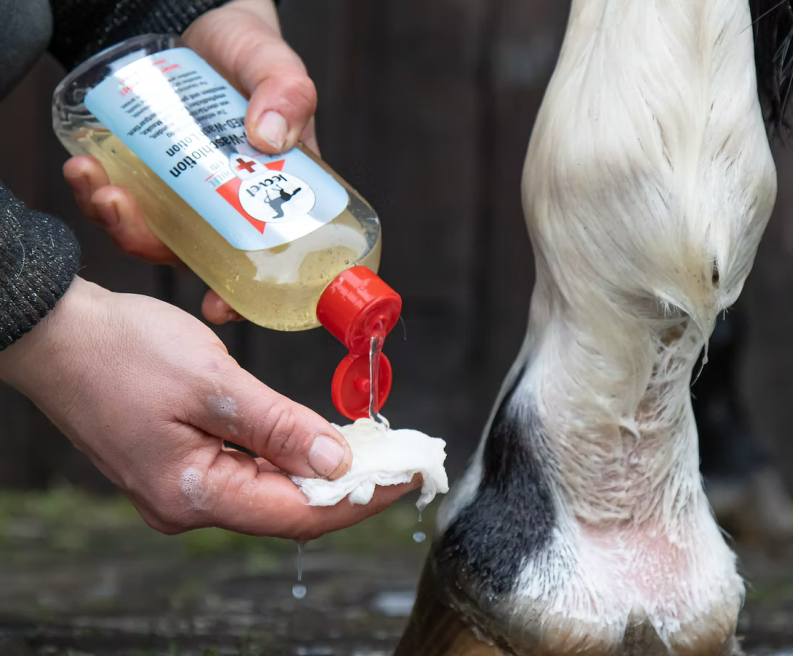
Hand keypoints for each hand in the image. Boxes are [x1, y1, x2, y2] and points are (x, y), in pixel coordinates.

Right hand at [0, 278, 417, 539]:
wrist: (53, 332)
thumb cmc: (123, 349)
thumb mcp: (214, 384)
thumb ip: (280, 427)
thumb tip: (338, 463)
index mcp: (192, 494)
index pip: (299, 515)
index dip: (361, 498)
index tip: (408, 477)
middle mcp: (185, 505)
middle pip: (286, 509)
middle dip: (348, 487)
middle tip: (400, 461)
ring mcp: (178, 489)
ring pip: (268, 491)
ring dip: (319, 472)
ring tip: (372, 451)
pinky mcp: (176, 465)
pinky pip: (245, 472)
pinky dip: (286, 458)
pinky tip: (315, 440)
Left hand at [62, 0, 318, 324]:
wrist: (203, 21)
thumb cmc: (252, 52)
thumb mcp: (280, 69)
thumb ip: (288, 94)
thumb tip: (268, 138)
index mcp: (273, 197)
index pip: (265, 260)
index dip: (240, 292)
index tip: (218, 307)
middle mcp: (228, 203)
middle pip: (193, 252)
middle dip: (152, 248)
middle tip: (124, 215)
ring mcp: (185, 189)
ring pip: (153, 229)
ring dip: (117, 220)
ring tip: (95, 184)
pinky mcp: (150, 168)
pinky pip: (125, 196)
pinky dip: (99, 191)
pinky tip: (85, 169)